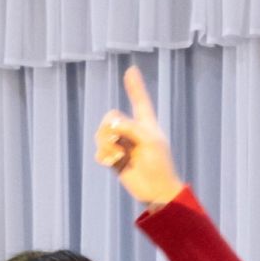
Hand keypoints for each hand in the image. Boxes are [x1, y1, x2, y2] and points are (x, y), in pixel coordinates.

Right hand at [93, 66, 185, 207]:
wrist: (156, 190)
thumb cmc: (160, 165)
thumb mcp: (149, 141)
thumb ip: (130, 128)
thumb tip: (111, 124)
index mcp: (145, 124)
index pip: (140, 100)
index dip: (135, 86)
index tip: (132, 70)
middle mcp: (132, 131)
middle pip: (110, 117)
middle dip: (108, 128)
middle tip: (118, 141)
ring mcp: (122, 145)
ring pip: (101, 134)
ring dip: (106, 144)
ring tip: (118, 155)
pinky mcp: (114, 159)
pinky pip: (99, 151)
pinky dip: (103, 155)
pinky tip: (112, 162)